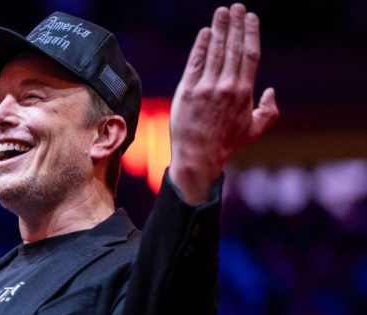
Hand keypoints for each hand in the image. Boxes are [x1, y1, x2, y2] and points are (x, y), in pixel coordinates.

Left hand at [169, 3, 279, 203]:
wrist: (198, 155)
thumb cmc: (226, 143)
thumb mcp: (254, 129)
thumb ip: (268, 110)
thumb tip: (271, 91)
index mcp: (244, 92)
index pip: (250, 55)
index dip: (251, 34)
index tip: (251, 18)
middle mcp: (227, 86)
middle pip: (234, 48)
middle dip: (236, 25)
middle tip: (237, 6)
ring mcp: (206, 87)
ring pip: (216, 51)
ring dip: (220, 29)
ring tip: (222, 12)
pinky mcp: (188, 90)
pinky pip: (196, 63)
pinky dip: (201, 46)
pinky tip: (206, 32)